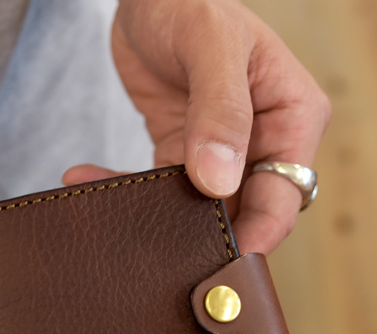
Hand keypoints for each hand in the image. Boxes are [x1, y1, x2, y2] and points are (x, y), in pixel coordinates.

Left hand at [65, 0, 330, 254]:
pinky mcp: (183, 152)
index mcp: (293, 116)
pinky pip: (160, 187)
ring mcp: (223, 151)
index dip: (258, 233)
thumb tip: (218, 182)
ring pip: (201, 208)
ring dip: (158, 218)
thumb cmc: (190, 2)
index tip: (223, 265)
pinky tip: (84, 176)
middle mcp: (263, 140)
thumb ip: (219, 111)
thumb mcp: (211, 46)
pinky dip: (126, 189)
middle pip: (246, 210)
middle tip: (163, 263)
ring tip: (113, 221)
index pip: (284, 193)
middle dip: (207, 238)